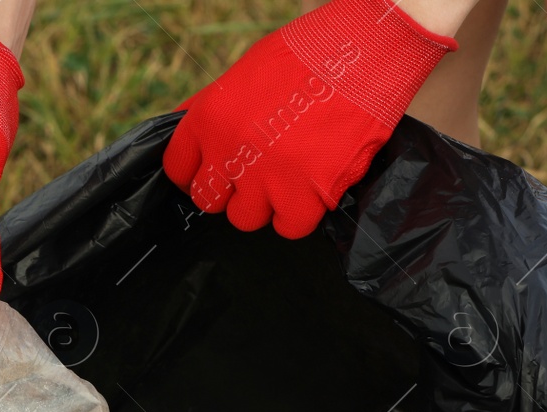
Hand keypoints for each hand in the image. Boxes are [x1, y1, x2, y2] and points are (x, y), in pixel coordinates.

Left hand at [163, 0, 456, 238]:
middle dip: (229, 191)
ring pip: (246, 218)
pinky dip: (299, 215)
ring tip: (287, 179)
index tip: (213, 174)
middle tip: (253, 177)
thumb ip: (213, 111)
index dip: (196, 174)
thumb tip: (187, 135)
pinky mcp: (308, 192)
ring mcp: (268, 175)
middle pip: (209, 200)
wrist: (367, 49)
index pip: (179, 169)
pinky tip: (310, 190)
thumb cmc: (308, 54)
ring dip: (265, 204)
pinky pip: (290, 227)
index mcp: (209, 119)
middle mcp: (230, 151)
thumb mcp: (245, 73)